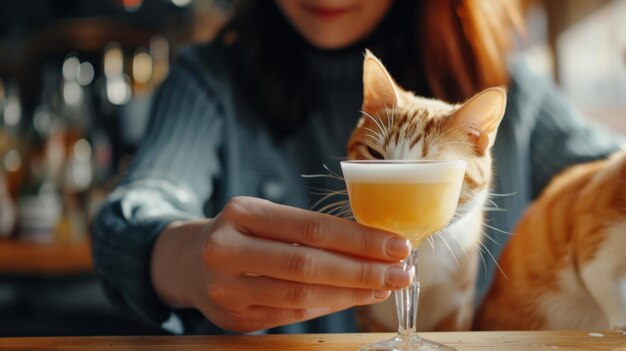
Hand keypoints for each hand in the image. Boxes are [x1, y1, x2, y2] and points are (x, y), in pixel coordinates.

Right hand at [152, 196, 411, 331]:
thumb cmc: (240, 234)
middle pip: (307, 265)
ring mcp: (227, 288)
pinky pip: (291, 314)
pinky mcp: (234, 318)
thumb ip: (306, 230)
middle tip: (401, 272)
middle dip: (363, 271)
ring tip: (385, 287)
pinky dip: (328, 307)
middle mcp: (228, 250)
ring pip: (301, 296)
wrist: (189, 262)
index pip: (311, 227)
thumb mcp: (264, 216)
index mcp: (242, 213)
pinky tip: (354, 298)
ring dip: (351, 294)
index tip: (397, 245)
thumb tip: (372, 244)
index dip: (359, 239)